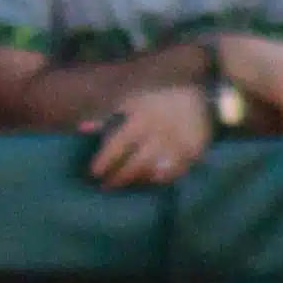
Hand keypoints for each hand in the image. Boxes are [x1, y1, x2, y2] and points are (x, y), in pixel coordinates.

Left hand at [85, 82, 216, 187]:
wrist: (201, 96)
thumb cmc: (158, 100)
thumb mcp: (131, 102)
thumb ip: (107, 117)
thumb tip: (81, 129)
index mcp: (141, 118)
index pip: (117, 145)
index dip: (104, 161)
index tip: (93, 173)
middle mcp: (159, 133)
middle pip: (135, 163)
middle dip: (118, 178)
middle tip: (106, 186)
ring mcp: (178, 145)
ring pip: (154, 171)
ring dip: (137, 181)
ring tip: (126, 185)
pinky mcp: (194, 153)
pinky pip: (175, 173)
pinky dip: (162, 179)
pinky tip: (151, 181)